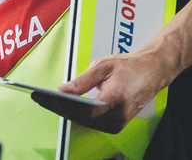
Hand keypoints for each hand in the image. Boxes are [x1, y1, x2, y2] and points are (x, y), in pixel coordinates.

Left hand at [31, 52, 169, 133]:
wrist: (152, 72)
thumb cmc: (129, 66)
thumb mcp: (103, 66)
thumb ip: (82, 81)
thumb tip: (62, 90)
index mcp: (115, 99)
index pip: (83, 110)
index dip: (61, 105)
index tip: (44, 97)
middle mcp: (117, 116)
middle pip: (81, 118)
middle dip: (57, 107)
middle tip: (38, 98)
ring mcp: (118, 123)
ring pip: (85, 122)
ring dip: (65, 112)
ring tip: (46, 101)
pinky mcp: (116, 125)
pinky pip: (92, 122)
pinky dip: (77, 114)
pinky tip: (63, 106)